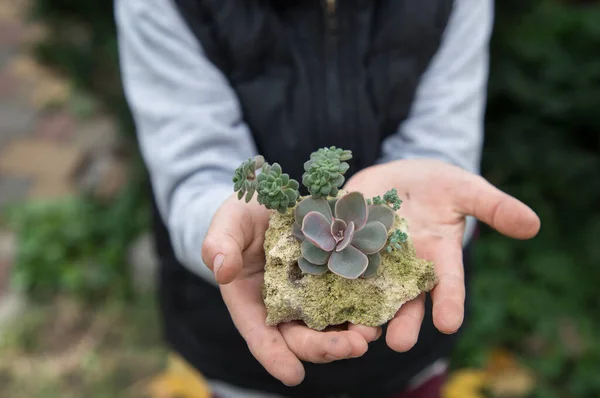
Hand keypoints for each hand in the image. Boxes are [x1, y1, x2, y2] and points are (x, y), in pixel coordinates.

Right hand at [201, 195, 380, 385]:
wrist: (269, 202)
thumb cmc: (241, 218)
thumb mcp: (227, 223)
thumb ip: (219, 244)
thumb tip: (222, 270)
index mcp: (251, 301)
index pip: (259, 335)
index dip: (274, 356)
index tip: (293, 374)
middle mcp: (282, 307)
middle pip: (301, 337)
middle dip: (325, 347)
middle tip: (352, 347)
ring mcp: (309, 296)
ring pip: (328, 326)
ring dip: (349, 336)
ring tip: (370, 334)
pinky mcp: (331, 281)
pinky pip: (347, 300)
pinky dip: (362, 309)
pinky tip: (381, 311)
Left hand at [343, 159, 540, 351]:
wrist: (401, 177)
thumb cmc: (439, 186)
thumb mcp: (467, 190)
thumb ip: (494, 207)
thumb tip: (533, 224)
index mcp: (437, 257)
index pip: (447, 284)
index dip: (449, 302)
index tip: (450, 323)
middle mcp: (405, 266)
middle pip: (405, 300)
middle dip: (403, 321)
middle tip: (399, 343)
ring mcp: (374, 256)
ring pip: (368, 290)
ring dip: (362, 311)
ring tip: (358, 333)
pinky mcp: (347, 241)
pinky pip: (337, 259)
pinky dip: (329, 273)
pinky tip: (320, 288)